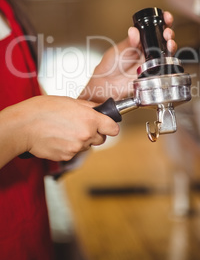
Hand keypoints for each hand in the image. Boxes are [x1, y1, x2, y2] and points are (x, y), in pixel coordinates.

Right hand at [0, 95, 118, 166]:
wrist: (25, 125)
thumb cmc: (43, 110)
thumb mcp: (70, 101)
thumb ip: (88, 107)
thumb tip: (99, 109)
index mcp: (90, 119)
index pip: (113, 128)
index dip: (111, 126)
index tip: (108, 125)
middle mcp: (86, 135)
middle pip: (101, 139)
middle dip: (94, 133)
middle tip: (81, 125)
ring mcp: (76, 148)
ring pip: (87, 146)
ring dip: (81, 140)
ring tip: (66, 130)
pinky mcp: (66, 157)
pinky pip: (74, 153)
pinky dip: (69, 147)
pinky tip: (59, 138)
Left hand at [81, 11, 176, 101]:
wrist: (107, 83)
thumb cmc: (110, 66)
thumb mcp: (118, 50)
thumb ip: (128, 42)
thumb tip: (134, 31)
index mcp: (139, 42)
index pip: (153, 29)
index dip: (161, 22)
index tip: (165, 17)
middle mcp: (146, 51)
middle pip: (163, 39)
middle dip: (169, 33)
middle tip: (167, 32)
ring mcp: (151, 62)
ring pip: (166, 51)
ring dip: (171, 45)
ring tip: (169, 42)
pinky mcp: (152, 73)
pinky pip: (164, 67)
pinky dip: (169, 61)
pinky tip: (168, 57)